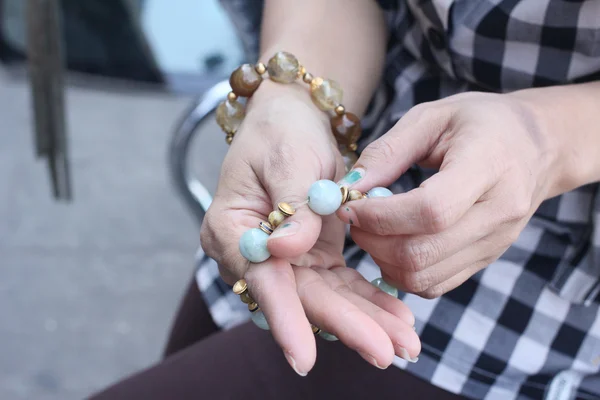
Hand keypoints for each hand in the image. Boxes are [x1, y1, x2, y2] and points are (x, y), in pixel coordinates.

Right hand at [200, 81, 419, 374]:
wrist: (293, 119)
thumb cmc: (282, 132)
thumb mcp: (289, 158)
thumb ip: (292, 204)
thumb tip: (287, 250)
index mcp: (231, 228)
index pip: (260, 277)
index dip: (283, 315)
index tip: (304, 356)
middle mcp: (254, 252)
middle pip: (299, 297)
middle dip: (343, 325)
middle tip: (384, 351)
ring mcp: (285, 259)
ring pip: (324, 298)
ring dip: (365, 320)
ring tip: (405, 342)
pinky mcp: (311, 257)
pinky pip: (341, 284)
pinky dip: (369, 300)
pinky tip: (398, 318)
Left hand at [338, 92, 558, 297]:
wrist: (537, 145)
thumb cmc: (481, 122)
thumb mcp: (432, 117)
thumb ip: (388, 151)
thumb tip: (348, 188)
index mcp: (489, 166)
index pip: (431, 210)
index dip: (380, 215)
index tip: (350, 205)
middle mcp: (498, 213)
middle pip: (422, 252)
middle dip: (373, 241)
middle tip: (355, 218)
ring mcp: (495, 243)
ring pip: (424, 277)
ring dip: (382, 259)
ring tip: (372, 229)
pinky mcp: (486, 259)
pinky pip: (435, 285)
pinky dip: (401, 272)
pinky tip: (392, 243)